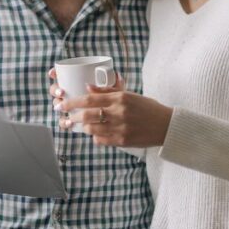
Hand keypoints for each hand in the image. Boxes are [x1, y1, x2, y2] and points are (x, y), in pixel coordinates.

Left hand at [52, 73, 172, 147]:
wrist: (165, 125)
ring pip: (92, 129)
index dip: (73, 102)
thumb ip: (108, 91)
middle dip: (72, 116)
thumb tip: (88, 87)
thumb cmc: (147, 108)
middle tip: (65, 116)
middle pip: (87, 115)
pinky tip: (96, 133)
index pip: (90, 99)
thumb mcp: (129, 95)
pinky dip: (95, 136)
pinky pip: (100, 140)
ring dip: (83, 127)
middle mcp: (119, 112)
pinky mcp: (122, 141)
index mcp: (120, 98)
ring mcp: (120, 128)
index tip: (62, 104)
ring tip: (81, 125)